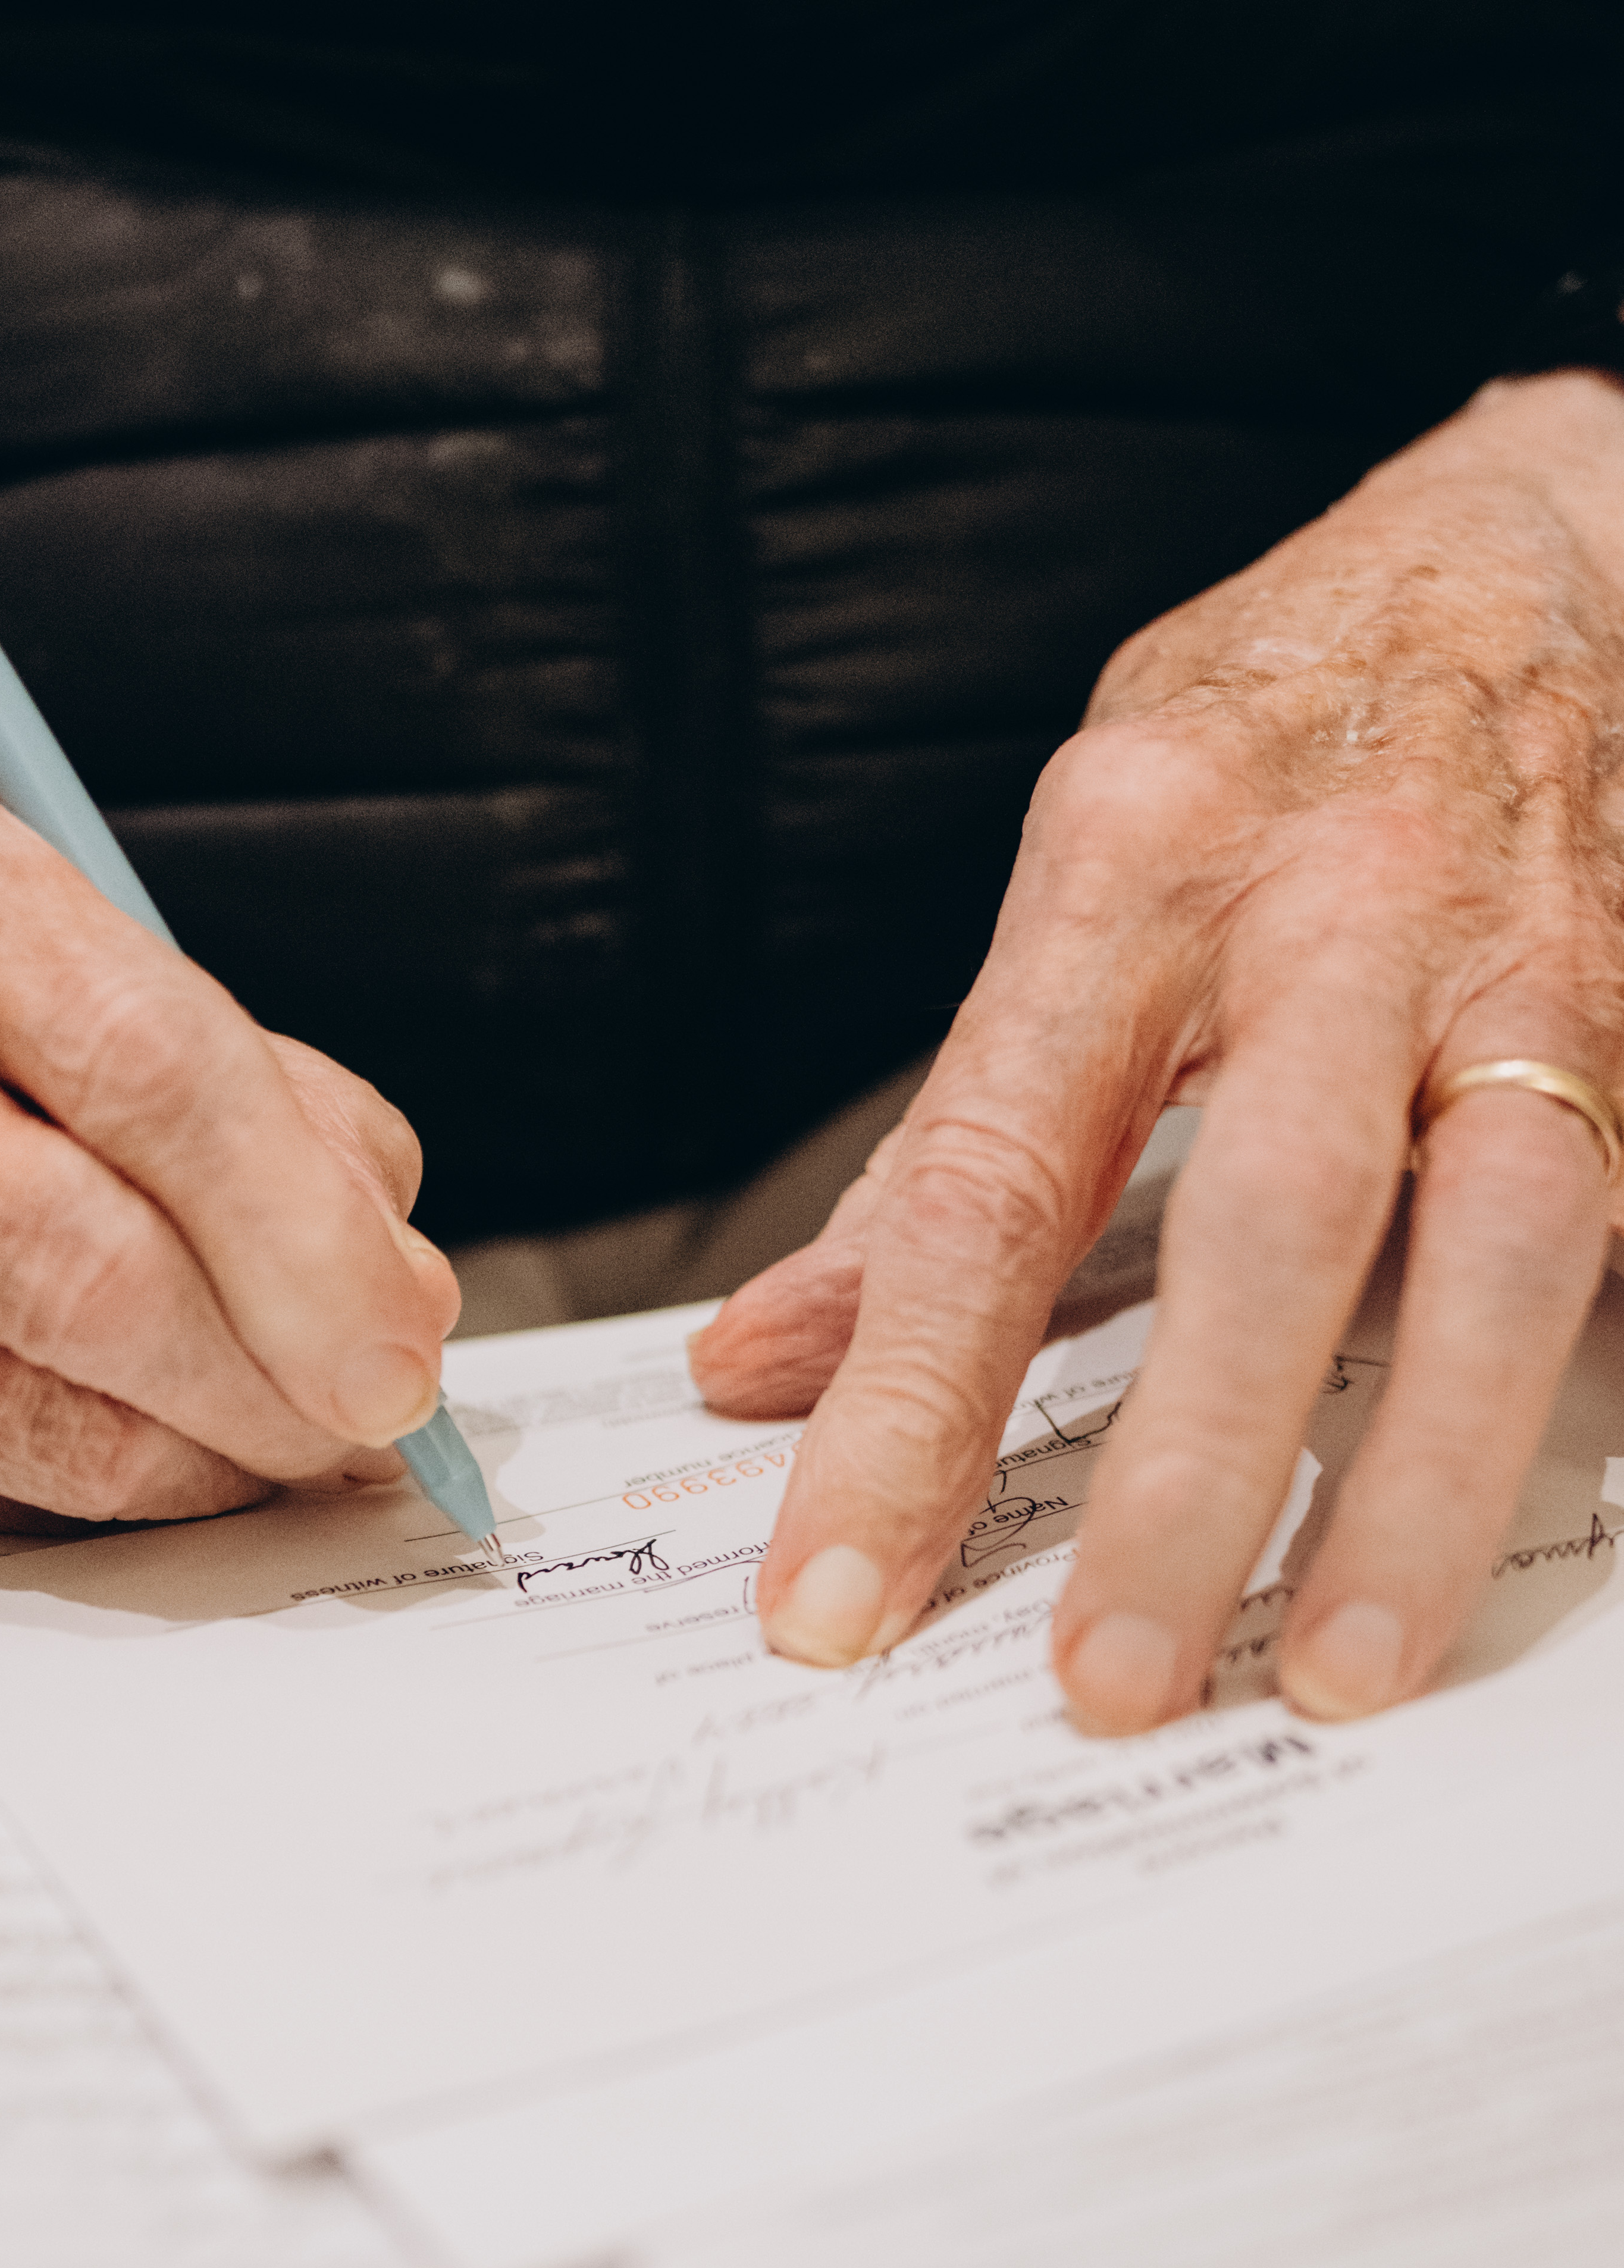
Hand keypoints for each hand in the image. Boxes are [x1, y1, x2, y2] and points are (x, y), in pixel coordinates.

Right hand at [0, 720, 458, 1523]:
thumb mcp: (72, 956)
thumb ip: (268, 1101)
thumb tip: (395, 1298)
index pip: (148, 1064)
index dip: (308, 1237)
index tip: (399, 1341)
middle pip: (83, 1264)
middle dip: (267, 1382)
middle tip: (357, 1424)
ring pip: (24, 1412)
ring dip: (190, 1462)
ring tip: (259, 1436)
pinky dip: (55, 1488)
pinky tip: (81, 1424)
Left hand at [694, 370, 1623, 1729]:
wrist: (1531, 554)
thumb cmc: (1263, 745)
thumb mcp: (1070, 886)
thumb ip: (937, 1141)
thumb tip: (764, 1361)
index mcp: (1131, 869)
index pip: (987, 1183)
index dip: (902, 1412)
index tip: (835, 1594)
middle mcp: (1337, 912)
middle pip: (1266, 1227)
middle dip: (1184, 1479)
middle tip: (1101, 1679)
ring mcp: (1524, 970)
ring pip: (1499, 1254)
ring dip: (1414, 1488)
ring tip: (1332, 1668)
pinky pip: (1611, 1241)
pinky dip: (1554, 1403)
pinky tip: (1486, 1540)